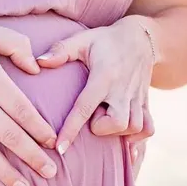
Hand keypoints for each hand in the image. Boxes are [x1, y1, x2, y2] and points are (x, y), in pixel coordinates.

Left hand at [36, 16, 155, 157]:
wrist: (140, 38)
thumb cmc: (104, 41)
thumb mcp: (81, 40)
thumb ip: (60, 51)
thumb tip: (38, 63)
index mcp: (104, 77)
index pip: (85, 107)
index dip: (71, 129)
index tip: (60, 148)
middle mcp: (122, 90)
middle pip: (117, 123)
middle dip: (102, 128)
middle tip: (94, 115)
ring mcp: (137, 98)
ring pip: (134, 128)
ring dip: (118, 132)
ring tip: (106, 118)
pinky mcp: (145, 103)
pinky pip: (148, 129)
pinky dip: (137, 137)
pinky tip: (123, 135)